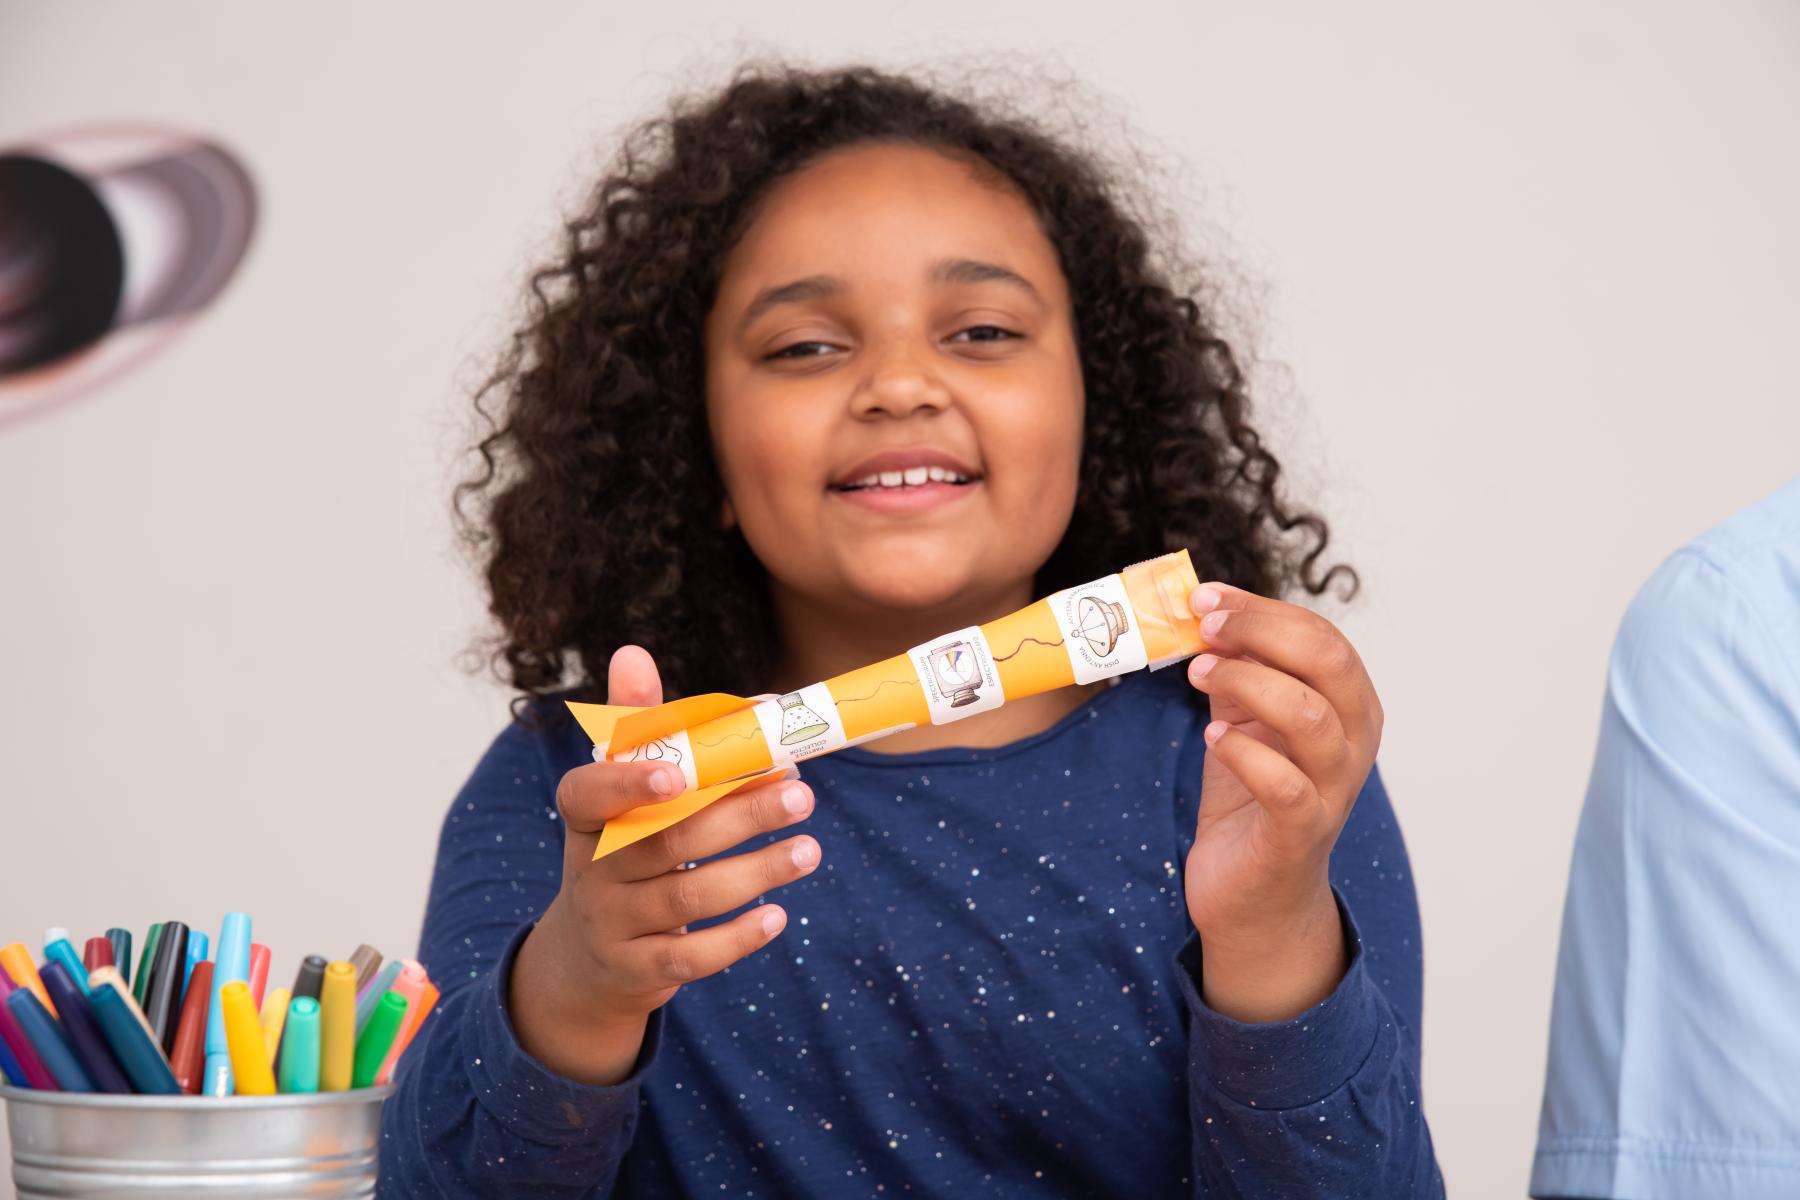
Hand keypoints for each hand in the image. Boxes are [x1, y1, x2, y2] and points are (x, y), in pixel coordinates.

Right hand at [510, 644, 821, 1082]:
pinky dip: (735, 939)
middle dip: (740, 815)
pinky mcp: (637, 970)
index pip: (589, 793)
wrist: (590, 956)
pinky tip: (778, 918)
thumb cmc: (625, 847)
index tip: (680, 772)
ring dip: (756, 872)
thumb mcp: (621, 792)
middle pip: (667, 840)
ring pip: (686, 898)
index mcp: (587, 815)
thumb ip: (640, 727)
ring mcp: (611, 923)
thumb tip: (632, 651)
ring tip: (810, 850)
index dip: (628, 782)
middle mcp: (590, 869)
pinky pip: (688, 958)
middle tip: (802, 793)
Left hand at [1181, 582, 1383, 1022]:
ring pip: (1310, 716)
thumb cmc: (1252, 795)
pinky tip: (1213, 738)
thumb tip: (1204, 612)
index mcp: (1348, 704)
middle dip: (1261, 631)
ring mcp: (1335, 789)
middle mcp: (1354, 741)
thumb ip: (1236, 667)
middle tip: (1204, 626)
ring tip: (1199, 674)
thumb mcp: (1244, 718)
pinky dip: (1244, 753)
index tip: (1205, 597)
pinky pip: (1286, 785)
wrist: (1255, 892)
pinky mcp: (1303, 833)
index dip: (1263, 608)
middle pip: (1329, 662)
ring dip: (1247, 682)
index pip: (1322, 634)